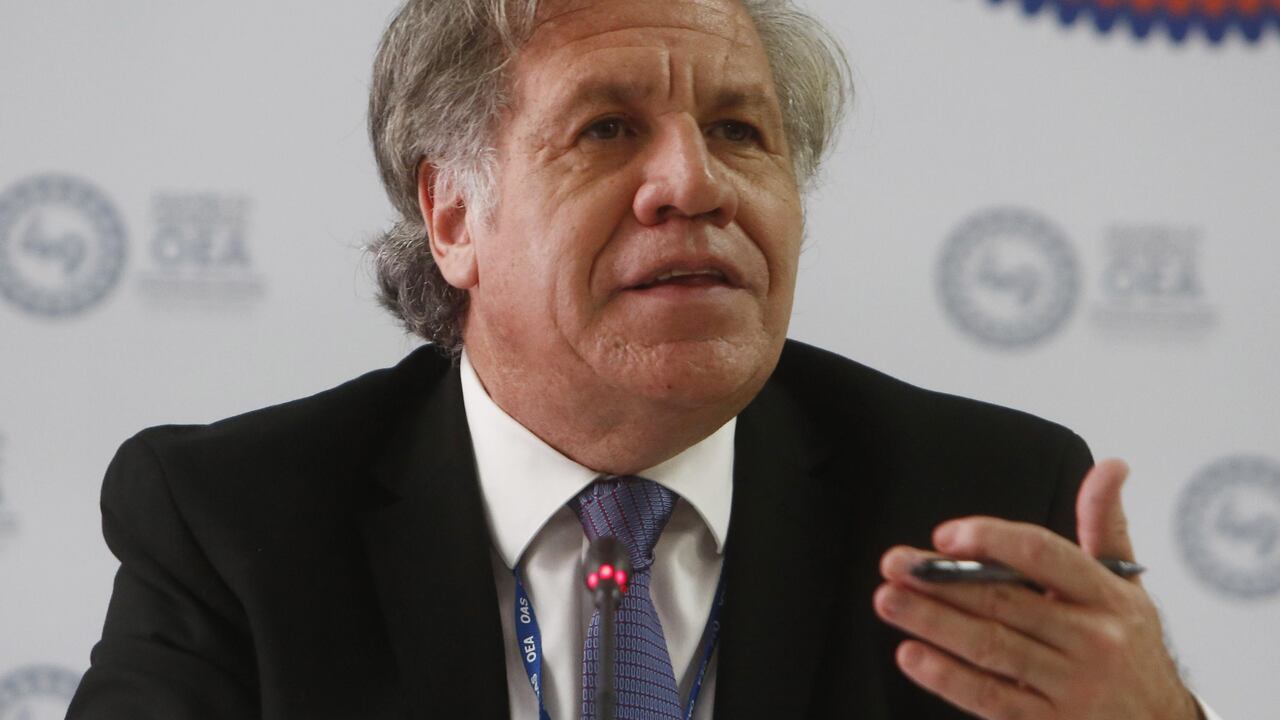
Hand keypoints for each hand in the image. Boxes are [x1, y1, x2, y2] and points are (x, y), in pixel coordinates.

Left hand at [873, 459, 1200, 719]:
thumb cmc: (1132, 649)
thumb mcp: (1126, 586)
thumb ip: (1105, 525)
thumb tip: (1111, 467)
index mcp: (1106, 595)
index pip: (1044, 554)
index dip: (991, 540)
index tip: (947, 535)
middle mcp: (1092, 639)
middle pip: (1004, 601)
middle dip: (941, 581)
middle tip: (896, 564)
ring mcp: (1072, 685)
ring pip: (991, 646)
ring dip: (933, 622)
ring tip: (890, 601)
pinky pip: (991, 697)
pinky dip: (947, 678)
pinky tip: (913, 656)